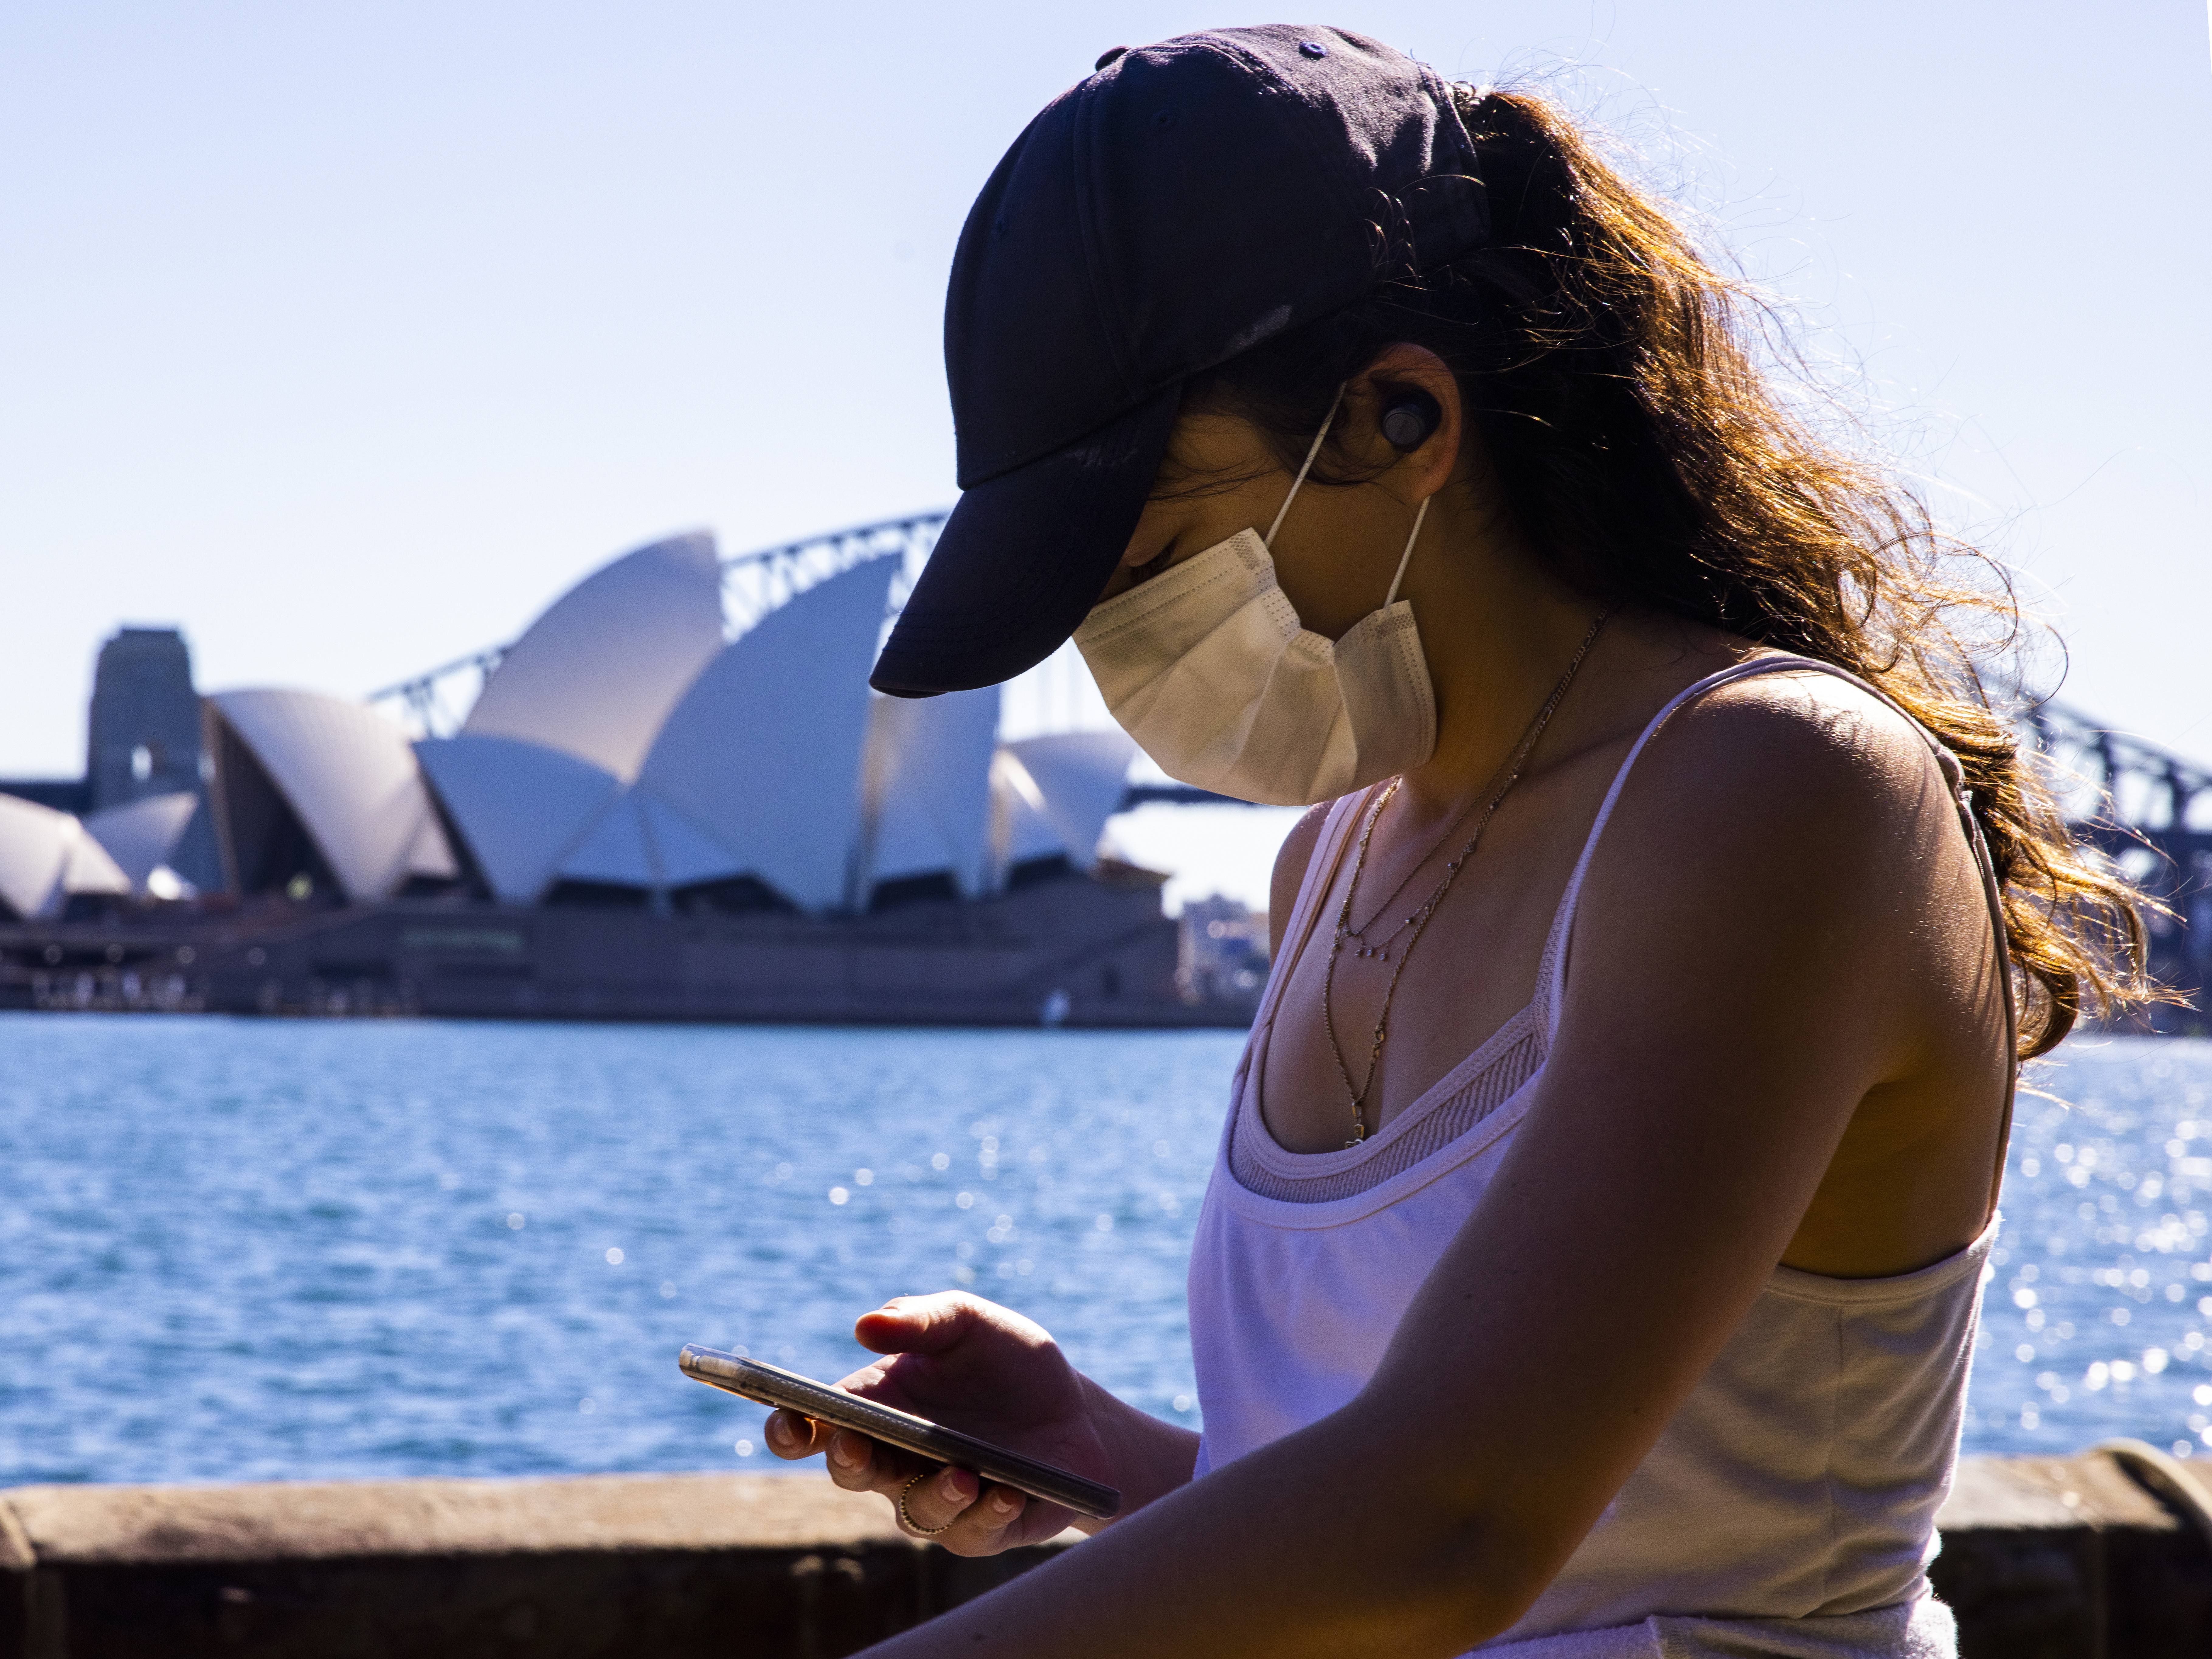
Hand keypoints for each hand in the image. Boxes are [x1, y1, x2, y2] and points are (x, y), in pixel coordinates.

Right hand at [765, 1292, 1115, 1554]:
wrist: (1074, 1407)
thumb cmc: (1008, 1361)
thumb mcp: (969, 1322)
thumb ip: (919, 1319)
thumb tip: (865, 1324)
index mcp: (877, 1407)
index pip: (814, 1426)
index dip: (789, 1427)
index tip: (791, 1418)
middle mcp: (896, 1460)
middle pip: (850, 1472)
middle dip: (848, 1461)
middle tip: (856, 1446)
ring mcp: (937, 1498)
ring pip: (915, 1512)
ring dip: (933, 1495)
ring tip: (961, 1475)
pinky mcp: (984, 1527)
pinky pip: (973, 1532)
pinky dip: (987, 1513)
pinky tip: (1007, 1492)